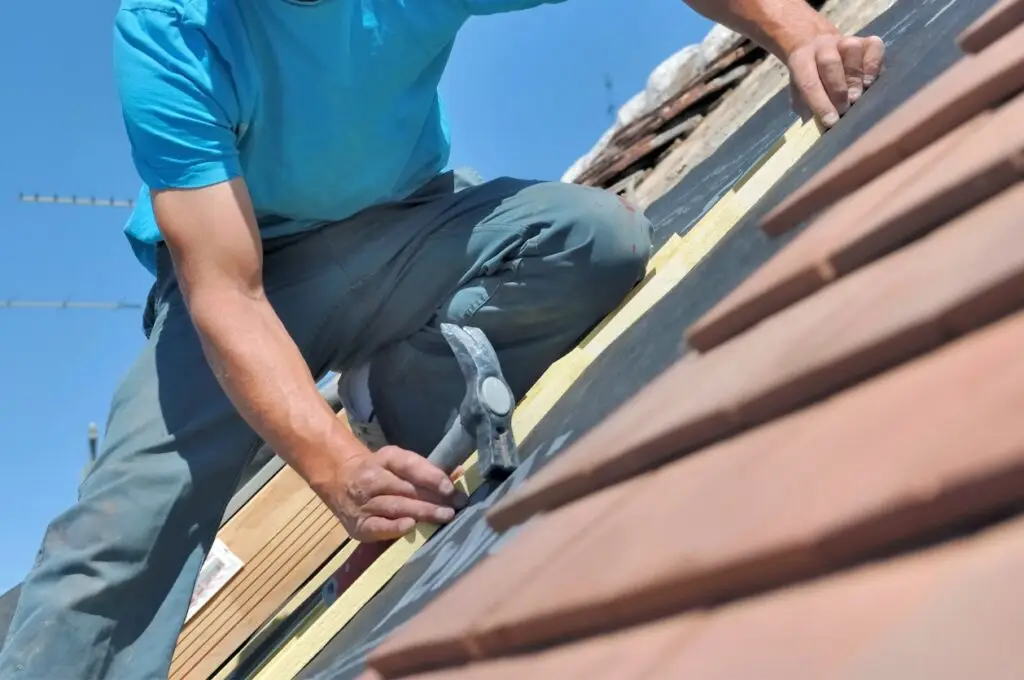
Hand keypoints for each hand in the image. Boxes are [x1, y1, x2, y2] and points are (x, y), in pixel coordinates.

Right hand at [317, 445, 467, 541]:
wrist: (339, 481)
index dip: (430, 476)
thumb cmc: (380, 472)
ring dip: (422, 512)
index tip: (450, 488)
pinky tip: (411, 526)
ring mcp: (364, 502)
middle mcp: (372, 478)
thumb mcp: (398, 462)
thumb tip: (459, 473)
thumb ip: (427, 469)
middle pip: (406, 488)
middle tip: (456, 507)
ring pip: (395, 506)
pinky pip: (378, 526)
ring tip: (445, 517)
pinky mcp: (358, 524)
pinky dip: (395, 527)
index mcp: (385, 458)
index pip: (409, 465)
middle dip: (434, 499)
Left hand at [786, 33, 884, 127]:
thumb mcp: (799, 91)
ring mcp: (845, 41)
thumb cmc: (809, 77)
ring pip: (852, 49)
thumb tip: (819, 127)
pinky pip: (874, 47)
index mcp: (801, 59)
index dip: (820, 103)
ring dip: (856, 76)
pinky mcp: (866, 41)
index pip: (808, 81)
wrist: (816, 44)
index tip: (831, 121)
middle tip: (845, 109)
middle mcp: (822, 46)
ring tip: (858, 96)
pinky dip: (874, 64)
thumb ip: (806, 106)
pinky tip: (871, 82)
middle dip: (838, 89)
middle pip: (829, 63)